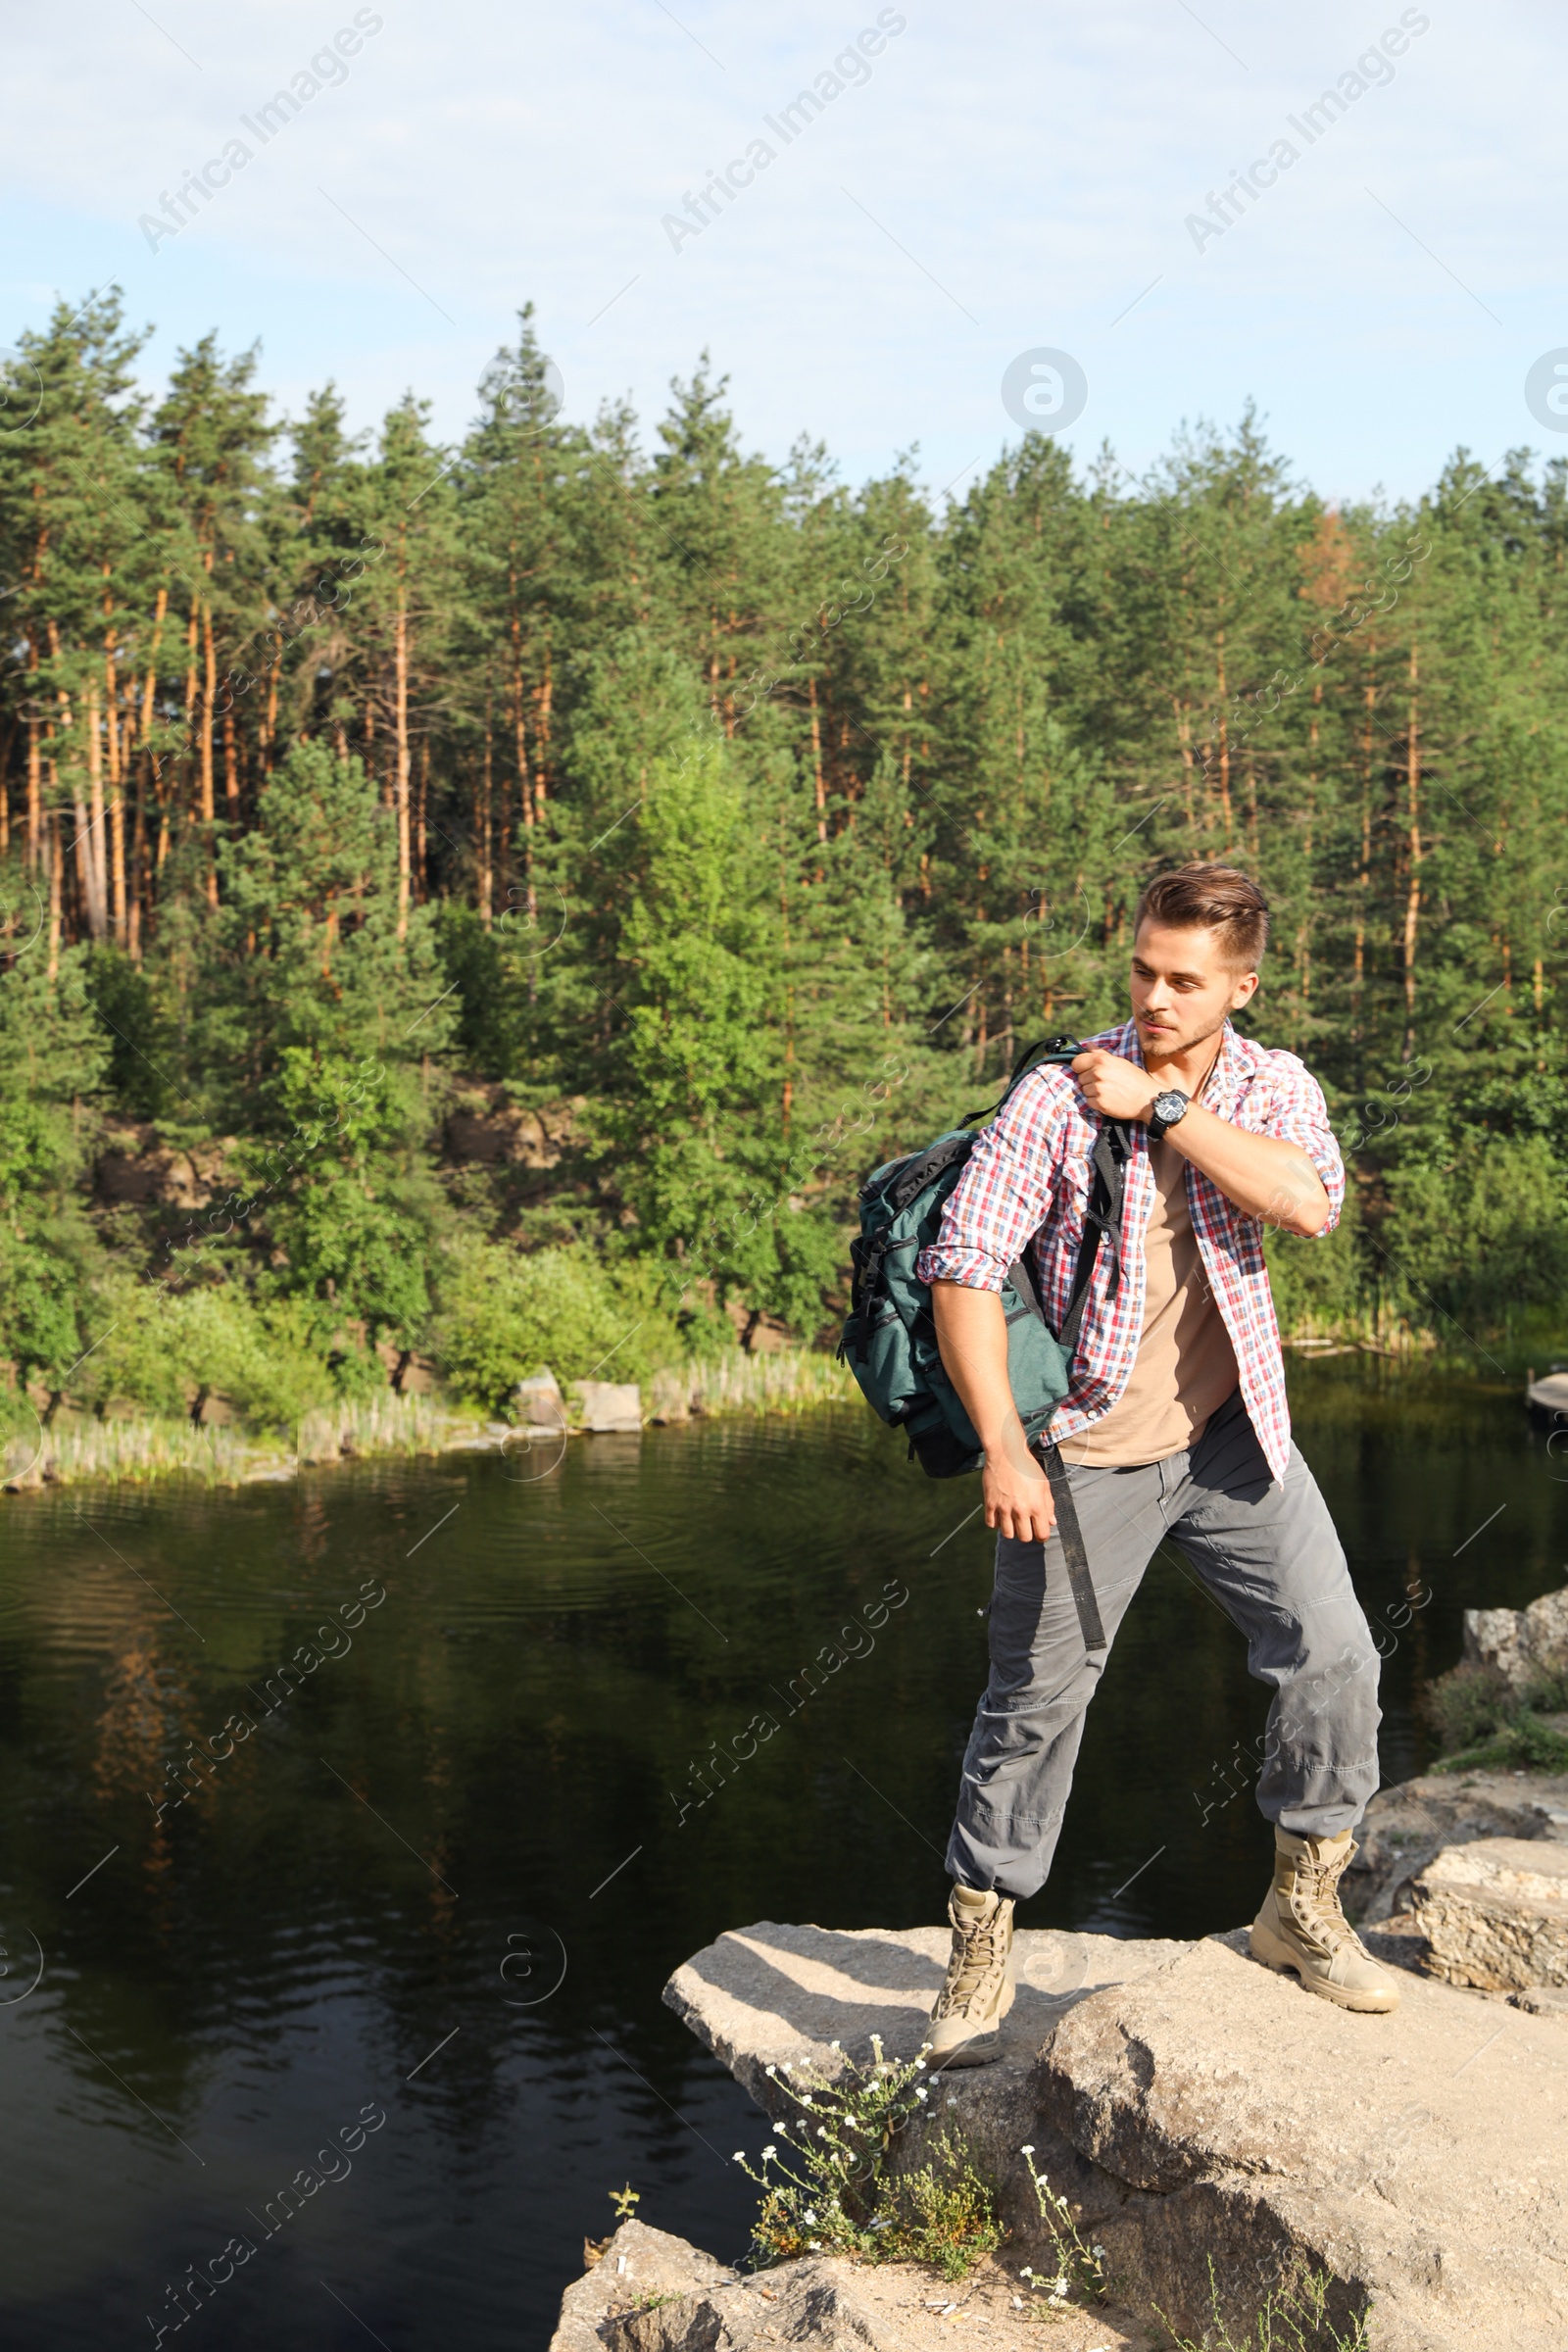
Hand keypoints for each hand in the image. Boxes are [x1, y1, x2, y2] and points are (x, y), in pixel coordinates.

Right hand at [980, 1420, 1055, 1542]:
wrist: (1006, 1453)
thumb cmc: (1027, 1467)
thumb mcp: (1044, 1484)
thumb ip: (1049, 1505)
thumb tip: (1052, 1522)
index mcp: (1037, 1506)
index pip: (1042, 1534)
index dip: (1042, 1535)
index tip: (1039, 1531)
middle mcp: (1020, 1510)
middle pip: (1024, 1538)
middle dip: (1027, 1534)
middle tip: (1026, 1525)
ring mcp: (1004, 1508)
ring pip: (1007, 1534)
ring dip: (1011, 1530)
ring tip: (1013, 1520)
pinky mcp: (990, 1504)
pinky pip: (991, 1524)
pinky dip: (996, 1522)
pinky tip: (1001, 1514)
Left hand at [1071, 1047, 1158, 1122]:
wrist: (1148, 1099)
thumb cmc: (1135, 1079)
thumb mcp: (1120, 1062)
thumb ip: (1101, 1053)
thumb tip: (1088, 1045)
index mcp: (1102, 1060)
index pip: (1076, 1062)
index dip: (1081, 1067)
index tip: (1087, 1071)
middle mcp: (1098, 1073)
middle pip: (1080, 1078)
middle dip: (1089, 1081)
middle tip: (1106, 1083)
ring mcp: (1098, 1088)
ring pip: (1084, 1090)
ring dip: (1093, 1092)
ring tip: (1109, 1091)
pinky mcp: (1100, 1103)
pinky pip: (1089, 1102)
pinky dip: (1096, 1102)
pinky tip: (1109, 1099)